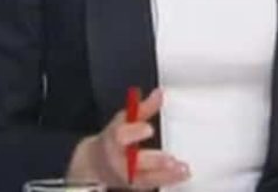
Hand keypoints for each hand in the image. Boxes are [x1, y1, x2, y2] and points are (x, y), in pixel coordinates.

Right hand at [66, 87, 190, 189]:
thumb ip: (142, 109)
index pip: (120, 136)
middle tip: (171, 159)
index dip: (134, 132)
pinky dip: (168, 180)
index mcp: (113, 140)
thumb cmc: (111, 140)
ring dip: (166, 174)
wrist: (95, 164)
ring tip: (183, 168)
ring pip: (146, 178)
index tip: (149, 128)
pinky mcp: (135, 185)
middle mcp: (119, 160)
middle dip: (153, 161)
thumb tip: (158, 94)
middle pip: (134, 162)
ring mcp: (126, 176)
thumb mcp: (122, 120)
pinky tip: (182, 174)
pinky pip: (151, 185)